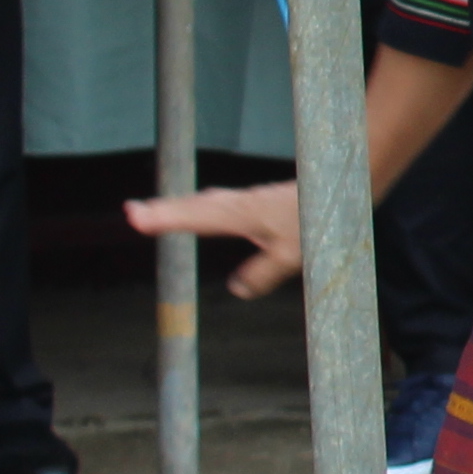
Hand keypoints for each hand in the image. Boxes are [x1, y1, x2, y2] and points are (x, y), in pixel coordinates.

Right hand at [127, 176, 310, 299]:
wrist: (340, 183)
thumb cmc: (317, 216)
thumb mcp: (294, 253)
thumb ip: (264, 273)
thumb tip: (237, 290)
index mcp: (242, 212)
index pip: (196, 216)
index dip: (166, 218)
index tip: (136, 217)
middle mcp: (238, 202)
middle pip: (193, 206)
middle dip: (163, 210)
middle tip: (132, 212)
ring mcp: (245, 199)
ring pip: (204, 202)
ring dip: (177, 206)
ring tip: (149, 212)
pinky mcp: (254, 201)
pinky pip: (218, 203)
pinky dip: (199, 205)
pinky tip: (199, 206)